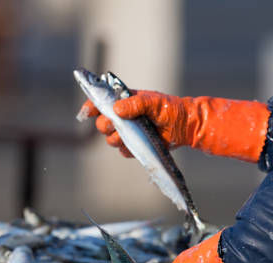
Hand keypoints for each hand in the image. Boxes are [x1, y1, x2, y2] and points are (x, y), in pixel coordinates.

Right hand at [79, 91, 270, 161]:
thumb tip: (116, 110)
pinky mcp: (135, 145)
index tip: (86, 112)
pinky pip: (123, 151)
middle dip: (105, 125)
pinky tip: (137, 145)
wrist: (186, 126)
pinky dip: (127, 150)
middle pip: (102, 124)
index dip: (91, 106)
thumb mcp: (154, 102)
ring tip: (130, 135)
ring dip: (116, 139)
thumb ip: (135, 104)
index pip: (101, 102)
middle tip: (116, 124)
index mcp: (124, 101)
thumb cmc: (171, 109)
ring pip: (110, 139)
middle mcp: (124, 117)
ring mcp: (129, 132)